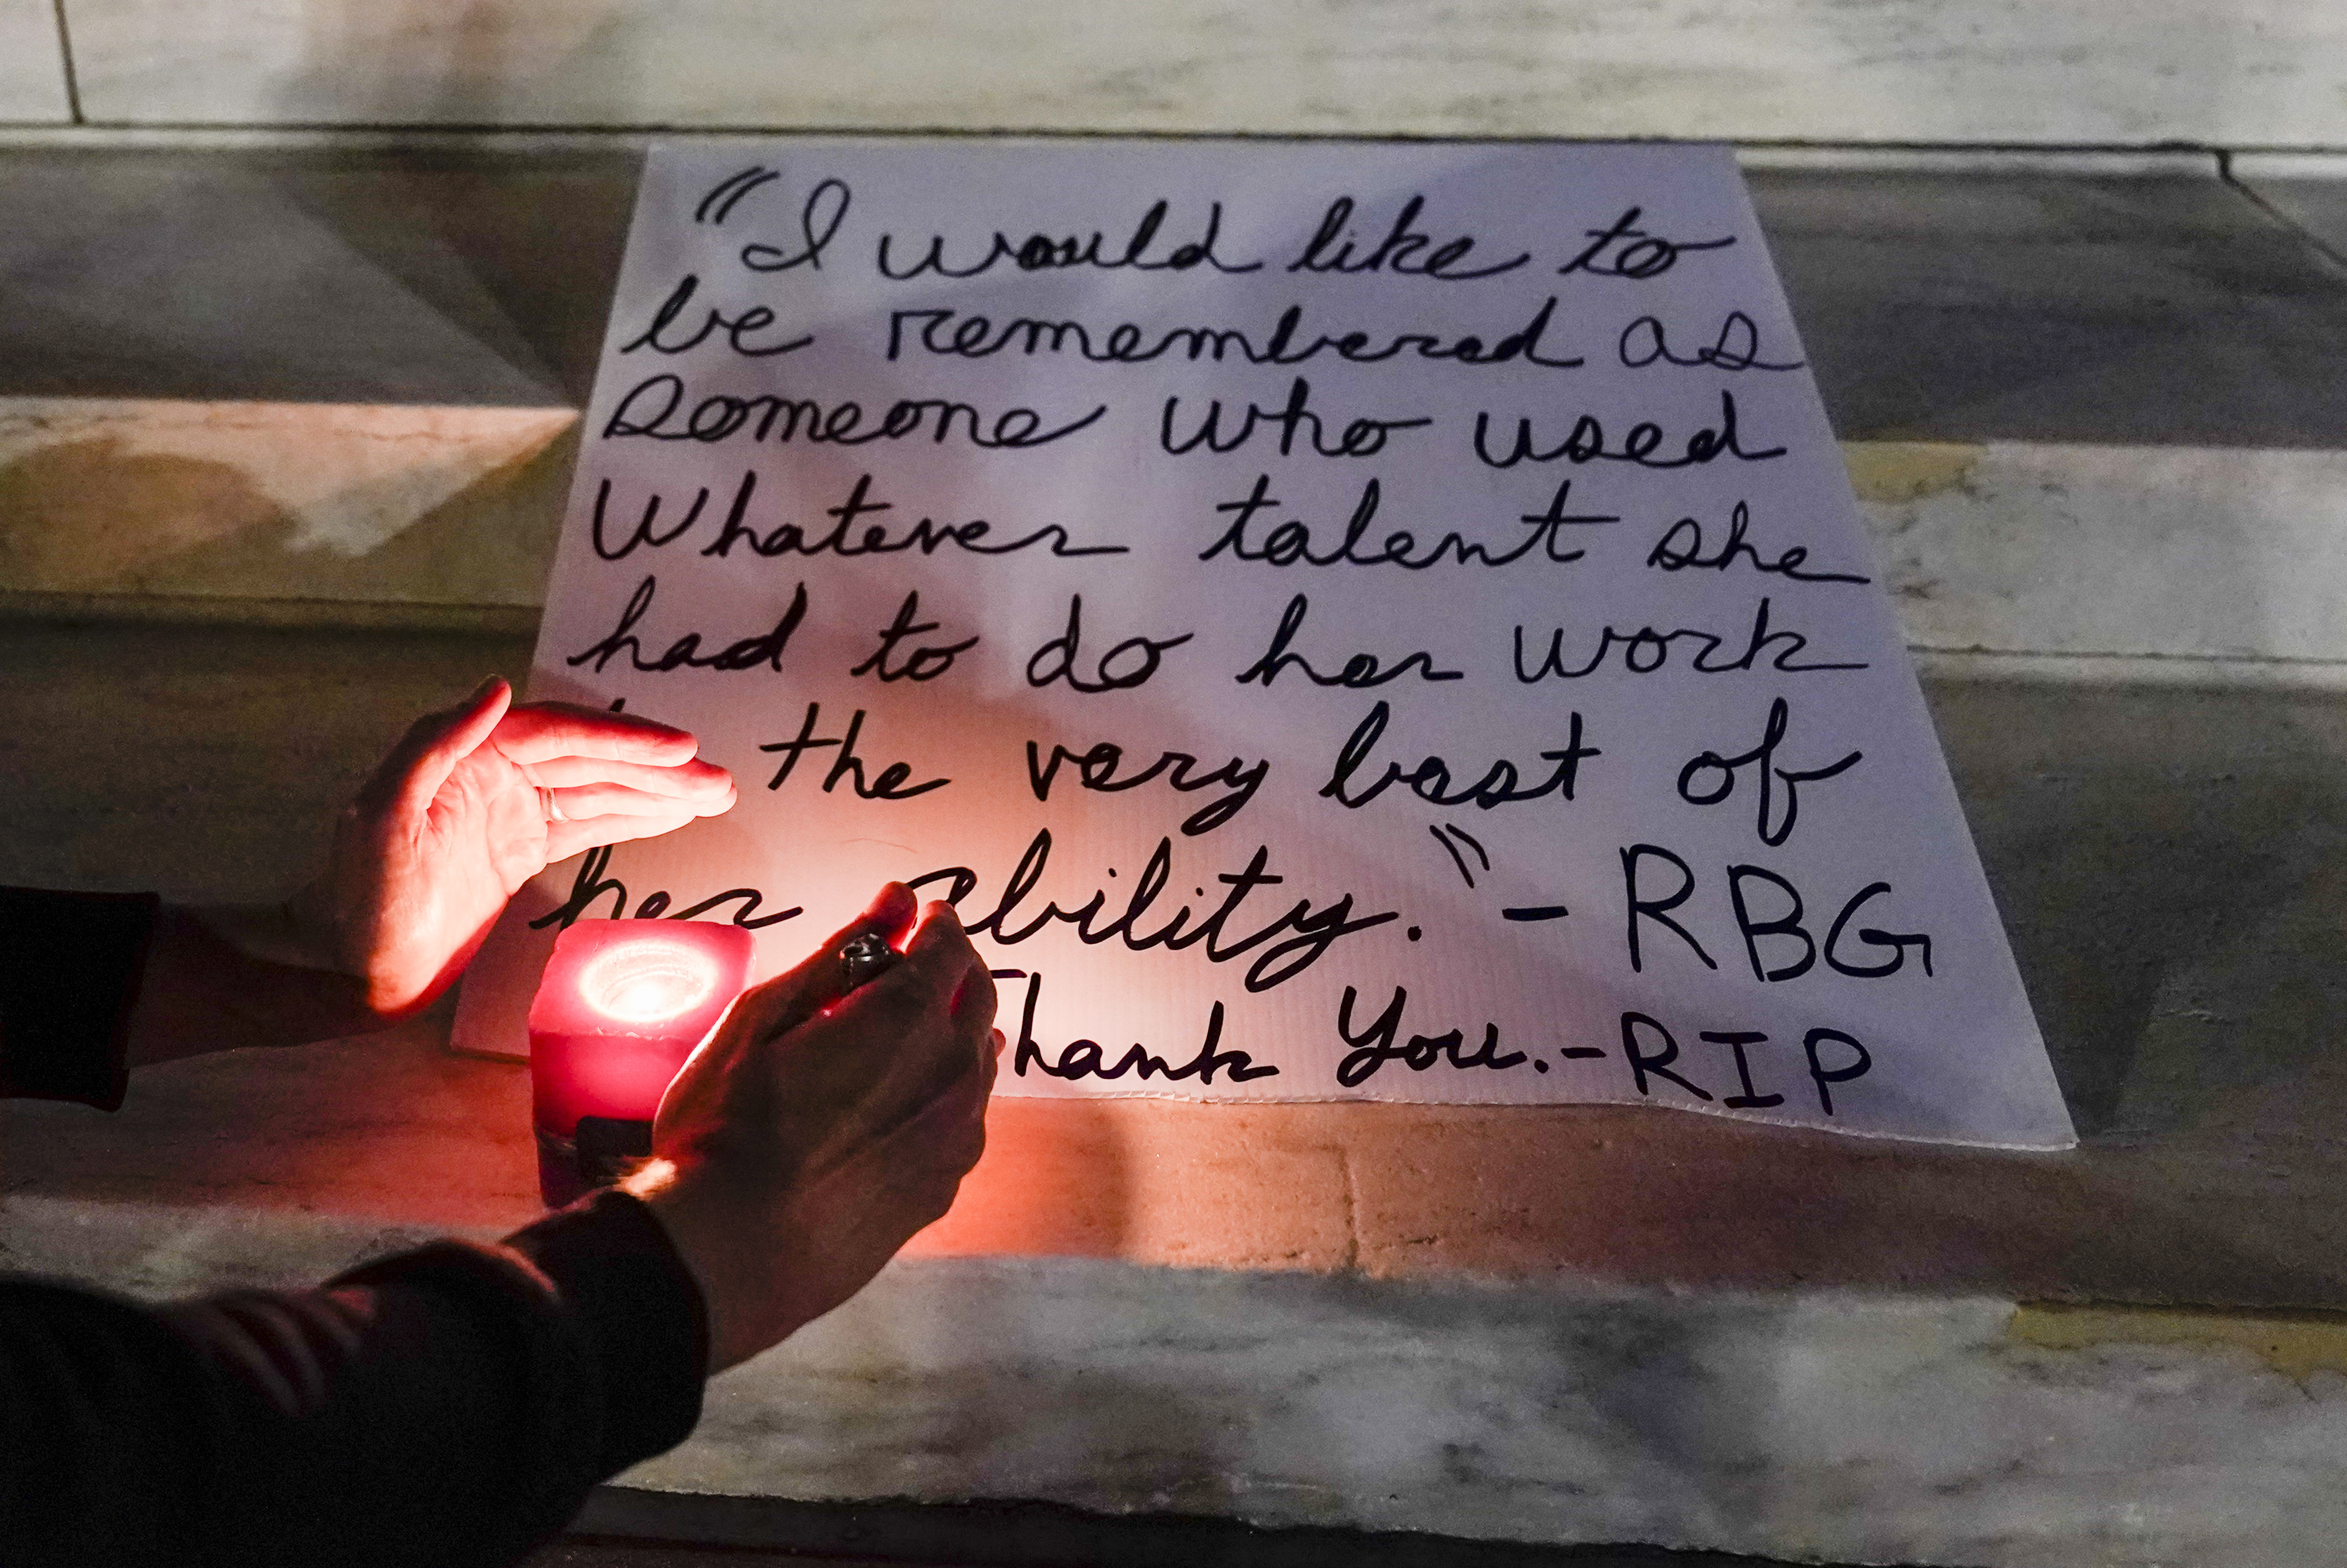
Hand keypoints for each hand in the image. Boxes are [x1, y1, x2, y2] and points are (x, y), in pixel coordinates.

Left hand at [274, 676, 734, 1015]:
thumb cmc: (357, 898)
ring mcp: (509, 813)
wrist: (343, 971)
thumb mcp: (383, 816)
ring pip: (597, 790)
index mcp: (464, 755)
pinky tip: (672, 817)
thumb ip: (435, 745)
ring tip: (716, 796)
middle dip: (658, 767)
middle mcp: (492, 774)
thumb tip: (498, 688)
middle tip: (719, 780)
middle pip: (590, 759)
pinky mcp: (518, 852)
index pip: (560, 734)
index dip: (624, 738)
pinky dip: (632, 818)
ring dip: (657, 792)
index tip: (683, 748)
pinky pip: (586, 824)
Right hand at [627, 885, 1000, 1370]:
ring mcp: (954, 1137)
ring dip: (956, 1032)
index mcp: (908, 1018)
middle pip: (977, 999)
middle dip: (955, 969)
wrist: (731, 1251)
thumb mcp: (764, 1017)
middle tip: (924, 960)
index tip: (921, 916)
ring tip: (920, 1027)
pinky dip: (946, 1093)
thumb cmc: (729, 1129)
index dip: (935, 923)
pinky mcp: (941, 1188)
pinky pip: (963, 1121)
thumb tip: (896, 901)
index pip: (949, 946)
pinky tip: (909, 1102)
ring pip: (978, 1063)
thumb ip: (839, 954)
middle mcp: (951, 1073)